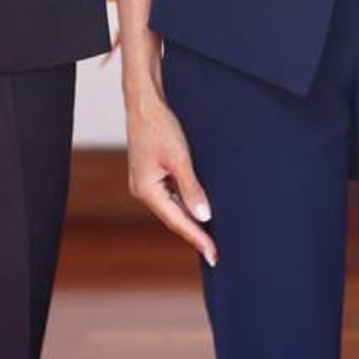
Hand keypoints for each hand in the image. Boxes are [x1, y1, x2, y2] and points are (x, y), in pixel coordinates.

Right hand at [127, 91, 216, 266]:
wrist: (145, 103)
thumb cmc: (160, 127)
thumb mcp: (180, 157)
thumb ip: (192, 188)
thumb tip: (203, 216)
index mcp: (147, 191)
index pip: (177, 222)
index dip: (197, 238)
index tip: (213, 255)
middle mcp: (143, 191)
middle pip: (173, 218)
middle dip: (194, 233)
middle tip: (215, 252)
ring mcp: (145, 183)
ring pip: (172, 207)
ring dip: (190, 219)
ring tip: (210, 235)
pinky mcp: (151, 173)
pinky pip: (170, 195)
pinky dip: (185, 203)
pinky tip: (197, 207)